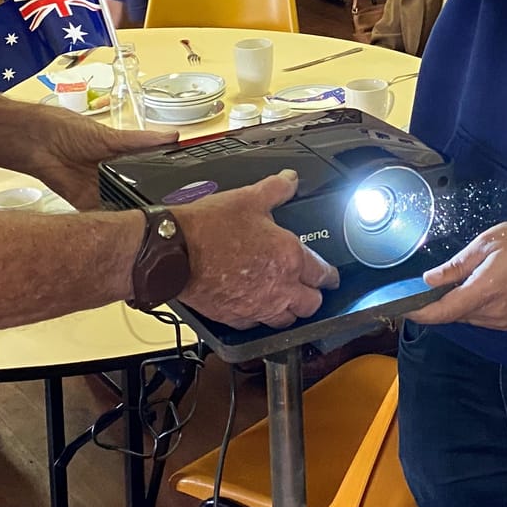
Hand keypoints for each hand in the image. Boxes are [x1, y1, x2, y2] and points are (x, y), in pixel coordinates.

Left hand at [21, 121, 180, 211]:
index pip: (150, 173)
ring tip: (153, 224)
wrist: (37, 142)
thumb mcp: (112, 136)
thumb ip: (142, 140)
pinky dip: (112, 222)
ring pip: (123, 207)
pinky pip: (102, 217)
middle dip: (150, 202)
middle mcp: (115, 177)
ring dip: (132, 214)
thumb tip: (174, 136)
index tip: (187, 193)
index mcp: (124, 158)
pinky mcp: (86, 204)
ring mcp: (101, 191)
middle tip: (173, 214)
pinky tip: (126, 228)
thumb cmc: (71, 130)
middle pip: (138, 193)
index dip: (165, 183)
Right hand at [173, 170, 339, 326]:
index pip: (323, 274)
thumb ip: (276, 189)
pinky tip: (255, 307)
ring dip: (290, 311)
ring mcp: (257, 306)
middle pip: (311, 304)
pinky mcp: (235, 317)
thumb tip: (289, 180)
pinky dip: (259, 318)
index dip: (330, 275)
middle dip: (314, 296)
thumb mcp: (249, 198)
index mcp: (289, 258)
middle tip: (310, 288)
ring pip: (286, 321)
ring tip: (287, 301)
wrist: (176, 252)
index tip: (330, 276)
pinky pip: (256, 325)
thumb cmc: (209, 228)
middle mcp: (278, 288)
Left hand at [417, 221, 506, 329]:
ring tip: (472, 276)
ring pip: (467, 316)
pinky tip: (485, 285)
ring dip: (460, 301)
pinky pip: (482, 317)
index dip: (419, 313)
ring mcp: (502, 320)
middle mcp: (491, 312)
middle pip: (453, 314)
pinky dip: (475, 304)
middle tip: (440, 279)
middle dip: (442, 300)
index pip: (442, 312)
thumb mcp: (487, 243)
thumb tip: (429, 279)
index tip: (401, 309)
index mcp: (483, 291)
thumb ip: (456, 266)